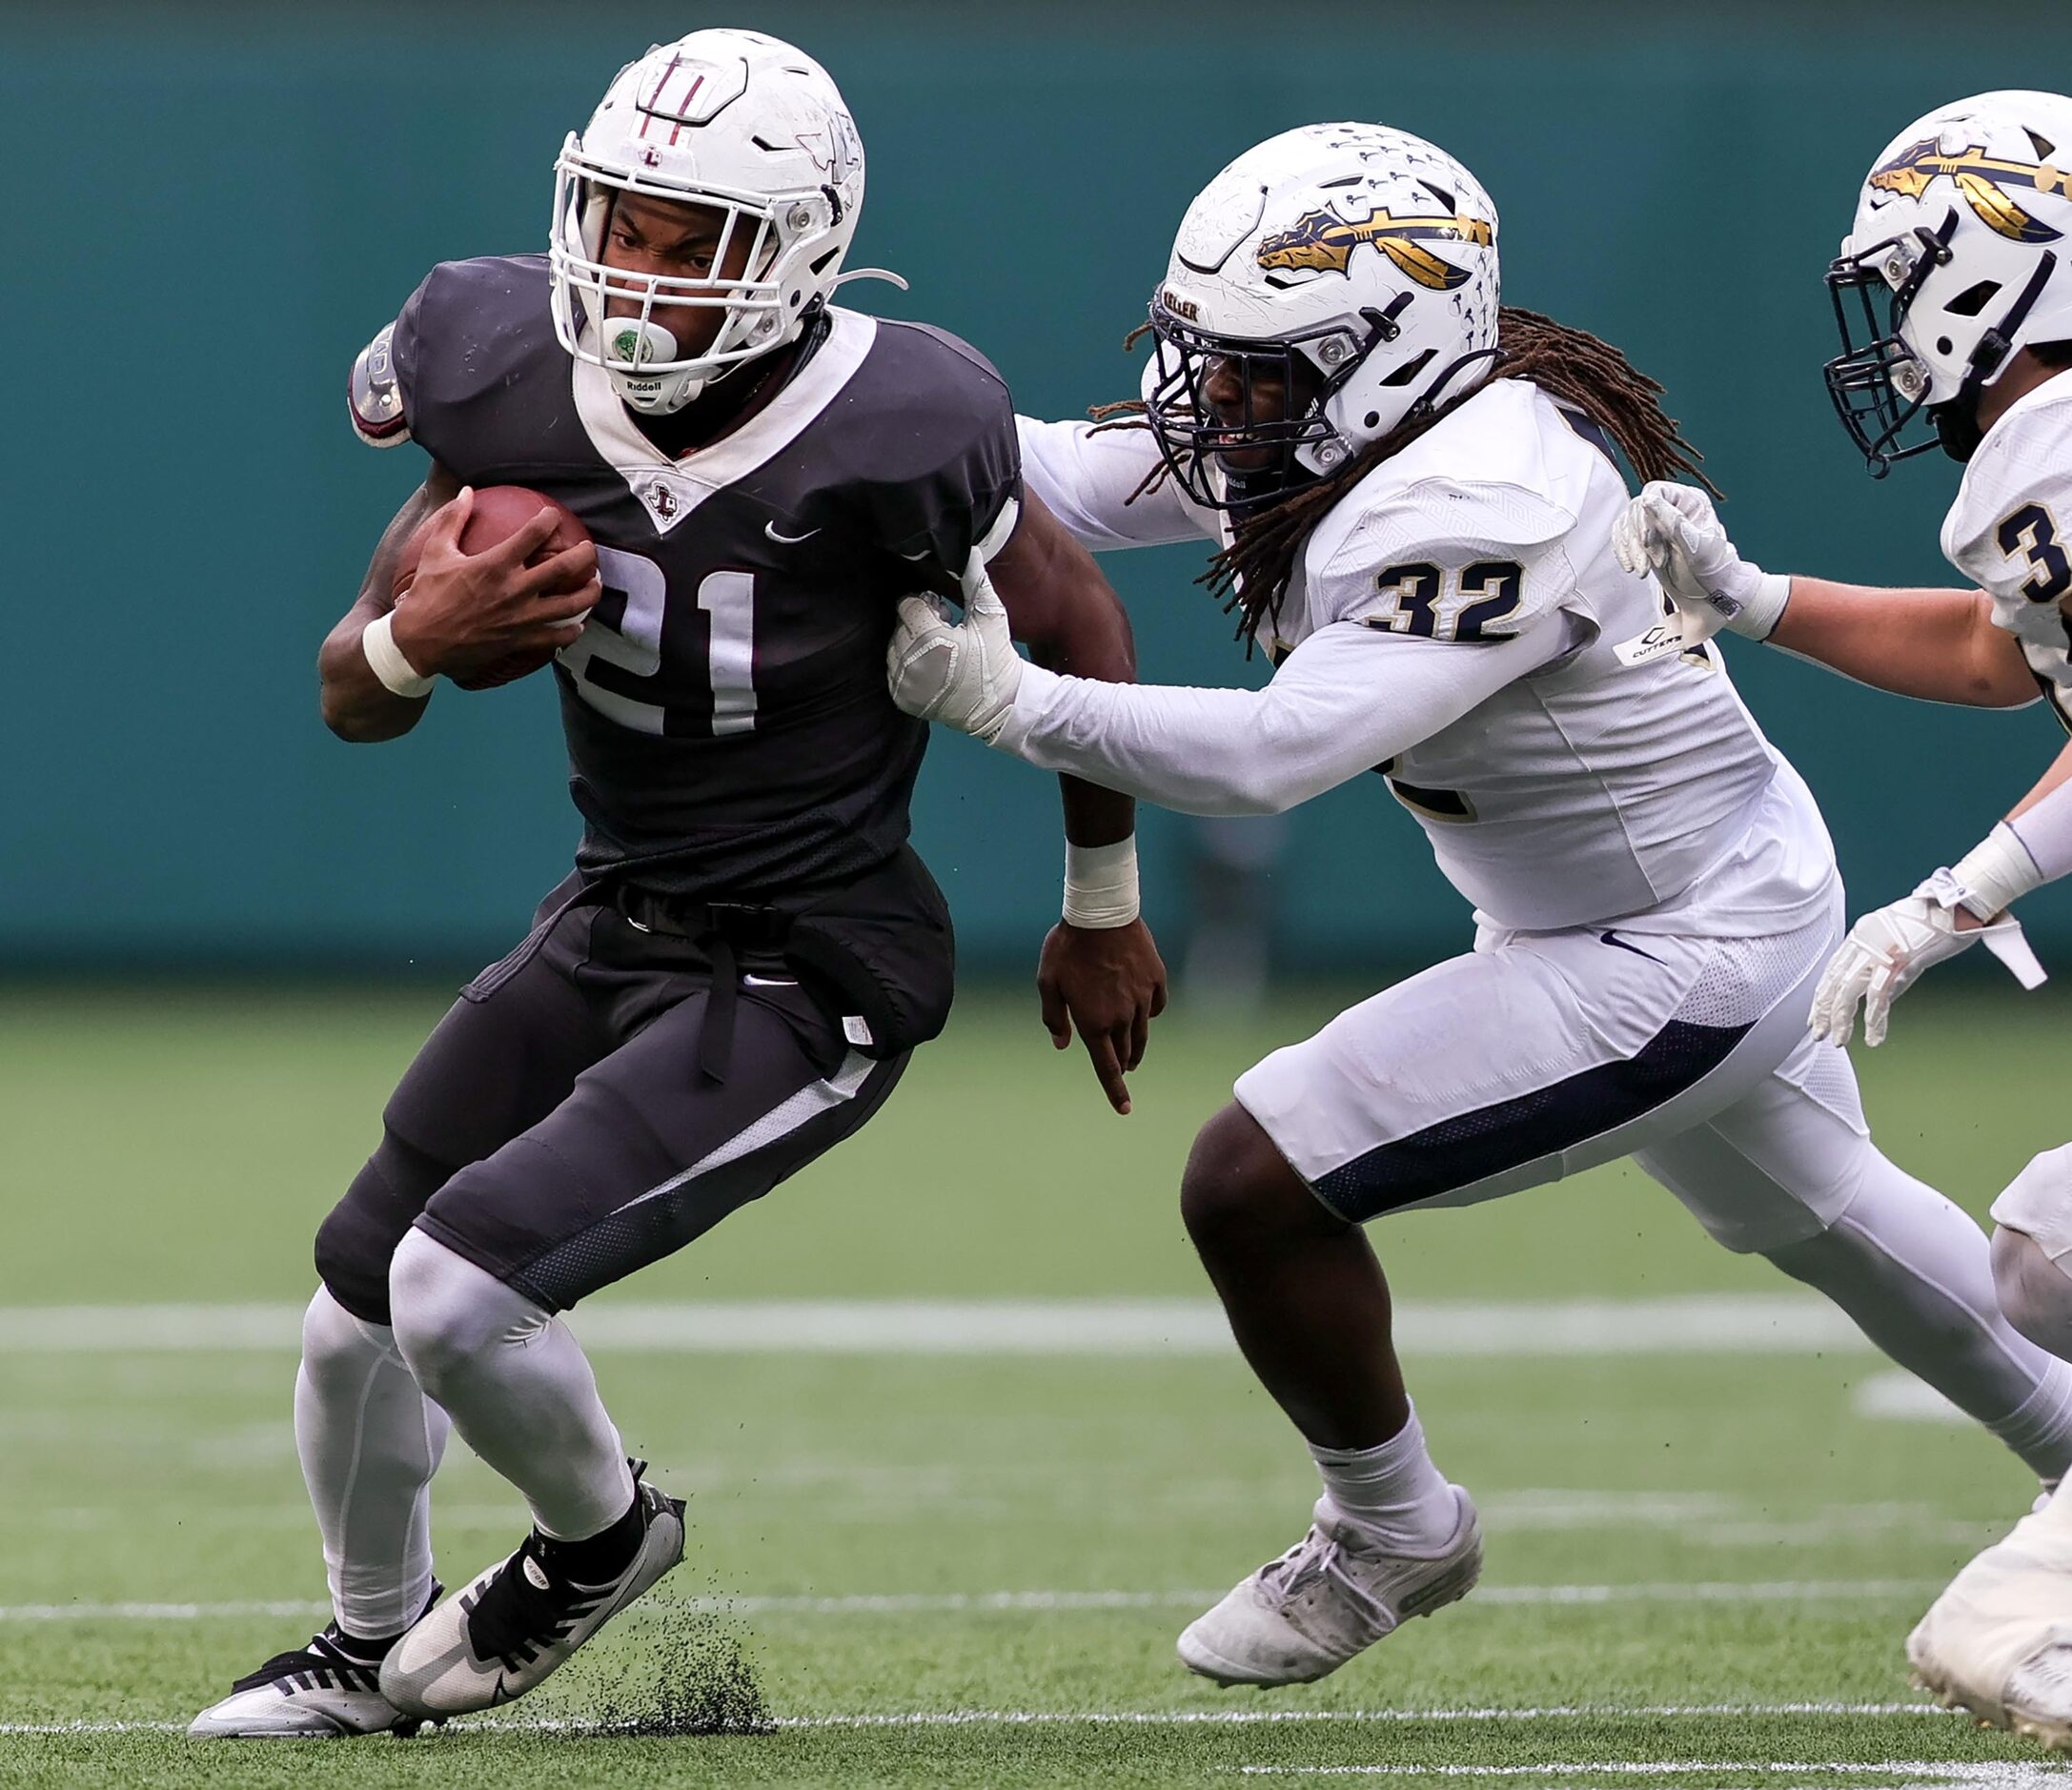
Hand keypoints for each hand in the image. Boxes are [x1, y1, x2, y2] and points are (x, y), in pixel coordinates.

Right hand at [390, 488, 599, 682]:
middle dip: (584, 555)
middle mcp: (514, 590)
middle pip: (564, 568)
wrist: (419, 642)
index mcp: (495, 564)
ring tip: (596, 584)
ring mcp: (521, 618)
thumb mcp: (435, 551)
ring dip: (589, 593)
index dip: (548, 520)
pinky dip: (571, 632)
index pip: (533, 534)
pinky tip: (578, 625)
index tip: (553, 515)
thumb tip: (467, 491)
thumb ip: (453, 519)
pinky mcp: (520, 641)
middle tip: (590, 549)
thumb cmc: (426, 595)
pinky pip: (556, 638)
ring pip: (570, 605)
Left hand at [886, 550, 1022, 742]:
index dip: (926, 606)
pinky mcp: (902, 699)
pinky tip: (931, 669)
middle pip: (900, 625)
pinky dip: (908, 666)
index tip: (944, 614)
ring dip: (911, 645)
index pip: (908, 605)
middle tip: (945, 633)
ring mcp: (905, 684)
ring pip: (893, 648)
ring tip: (939, 652)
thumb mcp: (991, 617)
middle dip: (919, 624)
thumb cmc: (996, 658)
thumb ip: (975, 582)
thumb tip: (969, 551)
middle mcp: (912, 663)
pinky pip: (893, 671)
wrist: (1000, 706)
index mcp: (931, 639)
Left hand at [1036, 918, 1169, 1114]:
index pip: (1107, 1068)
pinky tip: (1143, 1010)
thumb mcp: (1048, 981)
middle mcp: (1121, 1017)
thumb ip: (1054, 1017)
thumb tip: (1062, 1044)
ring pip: (1142, 1033)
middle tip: (1122, 1068)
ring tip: (1134, 1052)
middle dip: (1123, 1064)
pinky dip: (1149, 1014)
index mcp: (1093, 1022)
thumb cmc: (1068, 947)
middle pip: (1126, 1052)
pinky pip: (1156, 1007)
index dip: (1116, 1091)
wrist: (1102, 913)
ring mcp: (1141, 999)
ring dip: (1137, 1047)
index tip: (1125, 1110)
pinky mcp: (1156, 980)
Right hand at [1611, 482, 1782, 645]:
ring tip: (1643, 571)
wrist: (1711, 595)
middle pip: (1637, 510)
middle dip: (1640, 539)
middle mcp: (1671, 507)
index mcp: (1689, 501)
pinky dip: (1623, 552)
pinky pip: (1622, 536)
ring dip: (1631, 549)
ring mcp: (1656, 523)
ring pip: (1627, 524)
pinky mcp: (1645, 540)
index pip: (1655, 492)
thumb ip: (1674, 523)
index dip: (1646, 514)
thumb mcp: (1697, 546)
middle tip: (1654, 563)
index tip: (1647, 540)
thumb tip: (1648, 500)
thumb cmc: (1712, 570)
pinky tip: (1631, 567)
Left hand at [1808, 895, 1984, 1047]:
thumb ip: (1886, 965)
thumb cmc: (1937, 921)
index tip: (1817, 1015)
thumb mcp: (1900, 940)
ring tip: (1840, 1041)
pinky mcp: (1899, 962)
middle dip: (1824, 1011)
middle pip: (1835, 982)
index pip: (1832, 969)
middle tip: (1819, 1034)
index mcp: (1861, 934)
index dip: (1822, 994)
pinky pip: (1879, 997)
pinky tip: (1873, 1038)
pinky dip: (1875, 1021)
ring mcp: (1880, 952)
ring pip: (1849, 992)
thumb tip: (1881, 995)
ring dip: (1842, 1020)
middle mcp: (1864, 942)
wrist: (1960, 905)